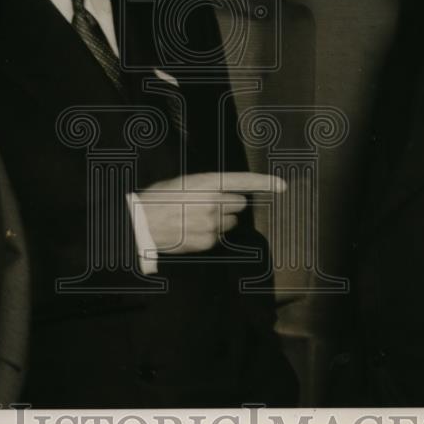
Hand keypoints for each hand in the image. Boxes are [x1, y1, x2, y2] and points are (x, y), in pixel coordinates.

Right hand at [135, 172, 286, 254]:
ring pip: (230, 222)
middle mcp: (214, 203)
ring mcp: (212, 224)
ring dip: (219, 220)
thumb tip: (223, 194)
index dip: (265, 182)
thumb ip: (208, 187)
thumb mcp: (183, 183)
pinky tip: (191, 230)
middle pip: (239, 204)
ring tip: (194, 218)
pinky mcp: (208, 242)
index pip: (243, 181)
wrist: (141, 223)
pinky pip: (218, 237)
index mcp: (207, 182)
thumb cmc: (157, 199)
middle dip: (229, 204)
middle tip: (207, 205)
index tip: (282, 185)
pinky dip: (209, 235)